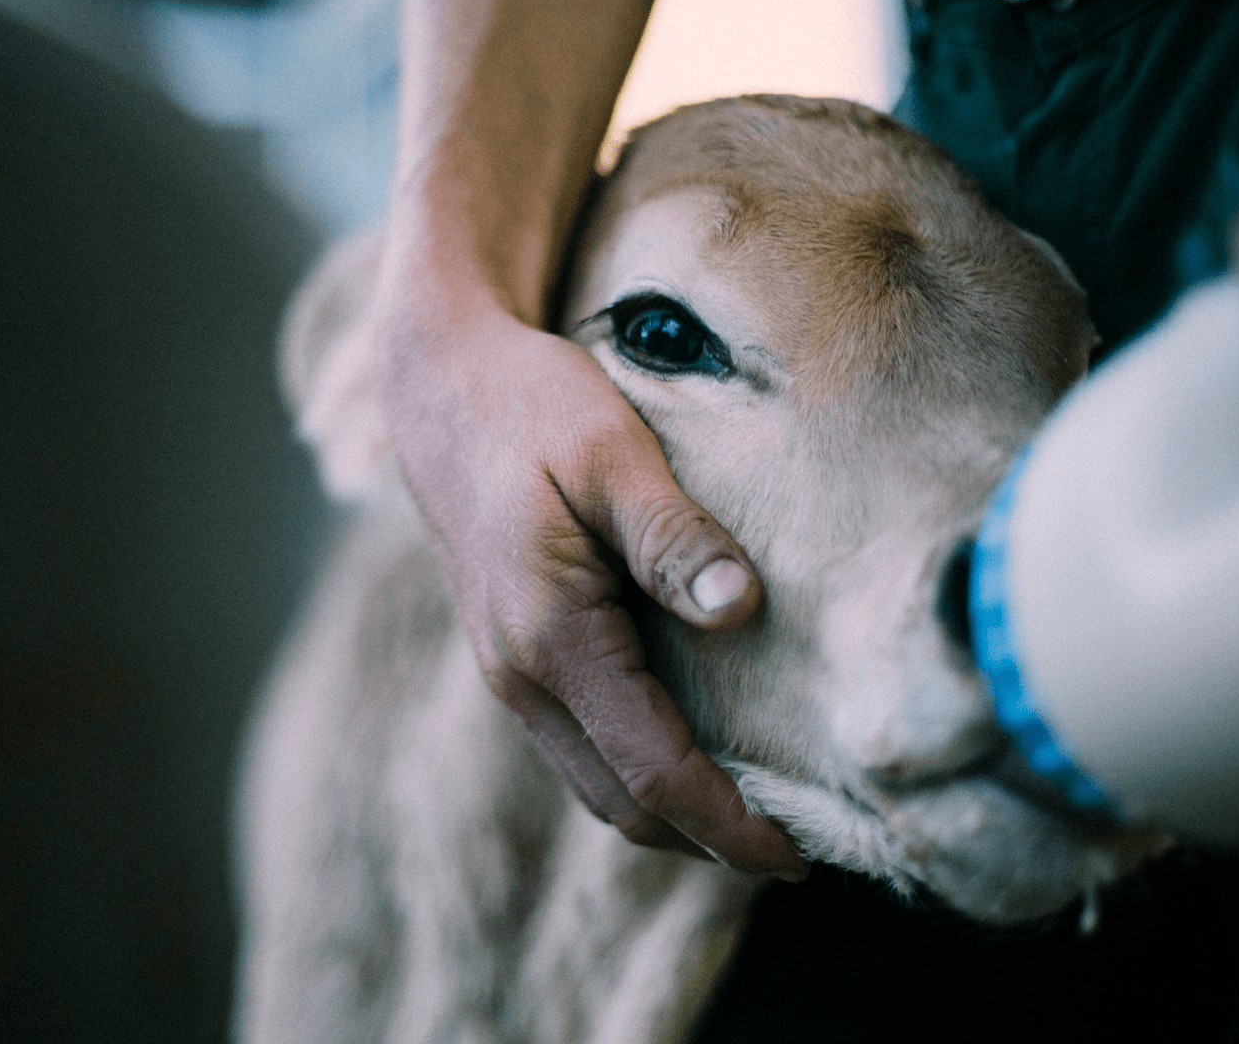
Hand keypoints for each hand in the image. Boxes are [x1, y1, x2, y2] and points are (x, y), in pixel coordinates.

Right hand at [381, 294, 807, 879]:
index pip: (652, 769)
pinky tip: (691, 760)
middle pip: (623, 803)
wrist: (437, 385)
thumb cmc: (528, 405)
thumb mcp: (611, 450)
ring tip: (756, 823)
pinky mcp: (511, 656)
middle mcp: (518, 674)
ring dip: (673, 818)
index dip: (728, 823)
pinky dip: (639, 776)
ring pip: (596, 785)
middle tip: (800, 851)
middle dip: (709, 841)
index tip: (800, 854)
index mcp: (549, 633)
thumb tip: (742, 612)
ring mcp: (507, 671)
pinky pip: (580, 748)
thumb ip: (674, 536)